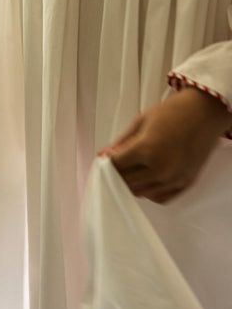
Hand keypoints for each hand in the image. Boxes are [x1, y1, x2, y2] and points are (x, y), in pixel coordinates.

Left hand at [102, 87, 231, 203]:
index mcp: (146, 150)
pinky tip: (147, 179)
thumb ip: (122, 142)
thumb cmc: (173, 111)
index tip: (105, 159)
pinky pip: (160, 197)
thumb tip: (104, 155)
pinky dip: (150, 192)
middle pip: (126, 182)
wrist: (205, 112)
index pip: (116, 166)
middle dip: (117, 174)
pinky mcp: (186, 183)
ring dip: (132, 184)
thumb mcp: (141, 121)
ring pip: (142, 193)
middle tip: (116, 165)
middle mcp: (160, 169)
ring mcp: (174, 179)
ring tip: (131, 170)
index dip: (107, 163)